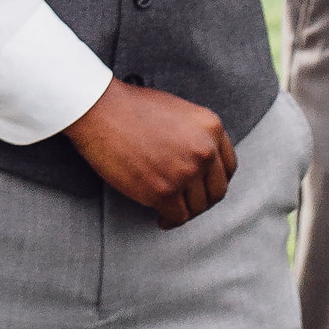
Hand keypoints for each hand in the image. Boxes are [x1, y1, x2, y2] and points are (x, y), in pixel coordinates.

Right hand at [67, 77, 236, 226]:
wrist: (100, 109)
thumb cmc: (132, 108)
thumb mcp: (178, 112)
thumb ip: (197, 136)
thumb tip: (204, 164)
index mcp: (211, 127)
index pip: (228, 167)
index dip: (216, 181)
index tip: (203, 188)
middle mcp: (204, 150)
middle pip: (215, 191)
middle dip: (201, 201)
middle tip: (186, 203)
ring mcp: (185, 172)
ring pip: (197, 207)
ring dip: (184, 211)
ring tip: (171, 210)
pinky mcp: (163, 191)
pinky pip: (177, 217)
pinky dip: (169, 221)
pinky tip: (161, 218)